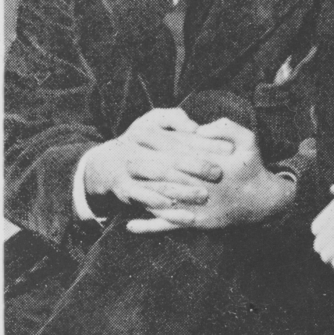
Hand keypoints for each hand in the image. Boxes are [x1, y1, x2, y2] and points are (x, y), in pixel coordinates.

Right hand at [81, 109, 220, 215]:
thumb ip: (174, 118)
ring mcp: (130, 177)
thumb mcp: (153, 121)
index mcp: (144, 134)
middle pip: (168, 163)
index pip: (178, 140)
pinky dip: (167, 214)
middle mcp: (135, 154)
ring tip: (204, 195)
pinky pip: (148, 206)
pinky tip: (187, 217)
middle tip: (218, 172)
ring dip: (182, 193)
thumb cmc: (143, 140)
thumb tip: (194, 127)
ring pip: (159, 187)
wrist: (104, 165)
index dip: (204, 144)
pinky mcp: (129, 196)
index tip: (229, 149)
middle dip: (194, 167)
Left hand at [129, 118, 293, 233]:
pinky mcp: (196, 223)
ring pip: (160, 200)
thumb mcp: (248, 140)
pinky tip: (130, 226)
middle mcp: (199, 186)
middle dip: (142, 167)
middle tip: (124, 160)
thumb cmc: (252, 167)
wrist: (262, 201)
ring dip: (140, 193)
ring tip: (122, 185)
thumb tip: (198, 129)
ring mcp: (195, 207)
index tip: (138, 135)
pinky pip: (168, 226)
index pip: (175, 152)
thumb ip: (226, 127)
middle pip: (163, 175)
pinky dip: (149, 227)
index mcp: (209, 164)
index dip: (155, 144)